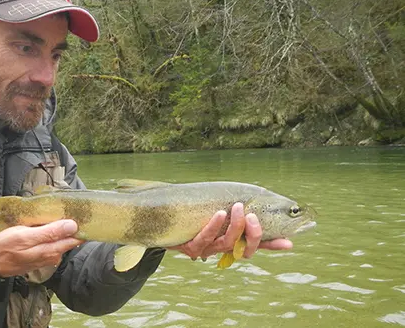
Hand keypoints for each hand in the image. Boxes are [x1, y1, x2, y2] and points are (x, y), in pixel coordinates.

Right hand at [0, 219, 83, 277]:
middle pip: (71, 238)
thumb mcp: (25, 236)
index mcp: (52, 249)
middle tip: (73, 208)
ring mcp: (49, 256)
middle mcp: (54, 254)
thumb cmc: (6, 247)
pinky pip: (54, 242)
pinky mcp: (43, 255)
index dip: (82, 224)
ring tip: (61, 212)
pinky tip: (49, 224)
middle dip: (74, 224)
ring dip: (64, 227)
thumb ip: (49, 232)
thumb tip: (72, 225)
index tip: (83, 211)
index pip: (76, 237)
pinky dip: (55, 233)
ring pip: (63, 240)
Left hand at [167, 202, 292, 260]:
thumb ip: (236, 210)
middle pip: (243, 249)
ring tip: (236, 207)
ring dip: (234, 225)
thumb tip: (261, 201)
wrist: (163, 220)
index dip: (272, 245)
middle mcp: (221, 248)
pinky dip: (212, 226)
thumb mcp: (218, 211)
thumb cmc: (195, 213)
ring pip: (225, 243)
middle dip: (252, 233)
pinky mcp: (190, 247)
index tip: (288, 242)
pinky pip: (203, 239)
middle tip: (253, 215)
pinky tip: (218, 214)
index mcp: (231, 241)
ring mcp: (206, 249)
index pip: (256, 245)